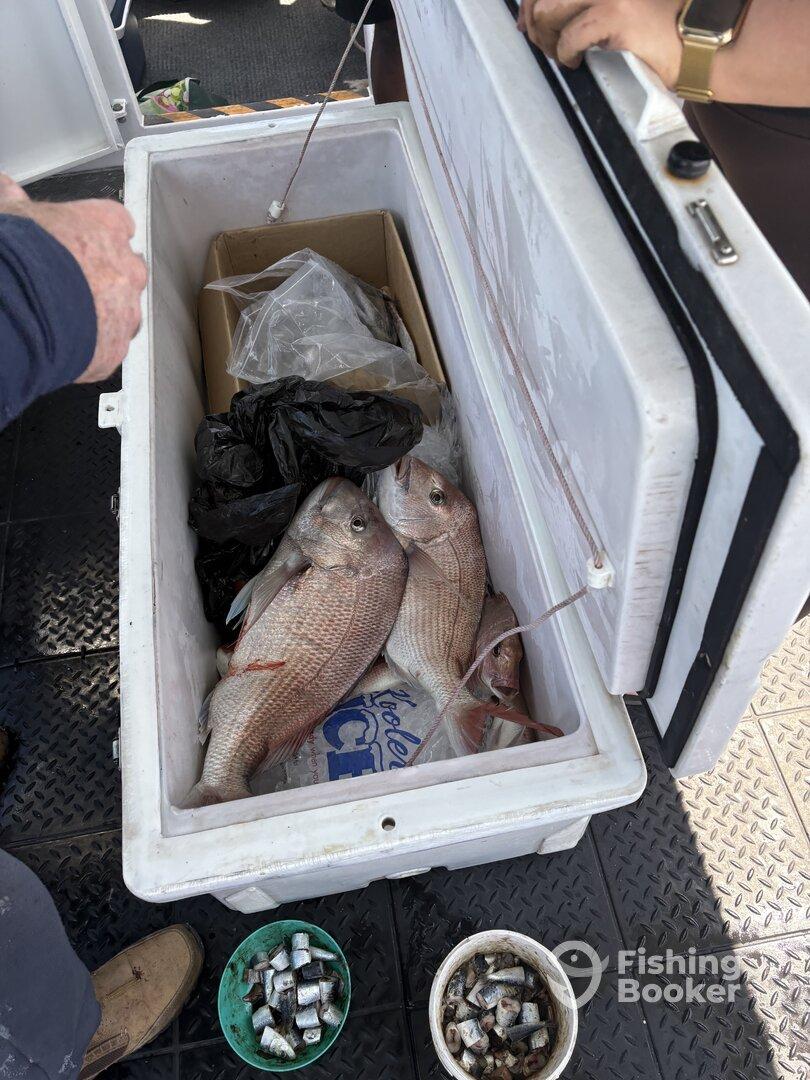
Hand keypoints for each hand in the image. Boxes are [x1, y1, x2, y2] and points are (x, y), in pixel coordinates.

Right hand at [0, 174, 146, 383]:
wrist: (19, 312)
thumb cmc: (19, 260)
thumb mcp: (12, 216)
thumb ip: (15, 200)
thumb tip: (7, 187)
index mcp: (106, 225)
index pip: (118, 224)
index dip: (98, 236)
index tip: (82, 243)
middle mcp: (126, 267)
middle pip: (127, 270)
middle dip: (105, 277)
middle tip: (72, 284)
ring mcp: (127, 309)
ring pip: (125, 311)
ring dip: (103, 314)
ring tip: (67, 318)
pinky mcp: (118, 346)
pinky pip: (112, 345)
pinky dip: (94, 345)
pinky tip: (68, 342)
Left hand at [518, 0, 683, 89]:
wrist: (700, 42)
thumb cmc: (660, 31)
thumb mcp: (617, 8)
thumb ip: (581, 7)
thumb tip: (532, 18)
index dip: (530, 3)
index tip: (527, 23)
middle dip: (535, 25)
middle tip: (548, 47)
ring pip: (549, 11)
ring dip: (548, 41)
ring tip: (562, 55)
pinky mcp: (618, 14)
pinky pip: (571, 36)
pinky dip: (565, 54)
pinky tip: (575, 62)